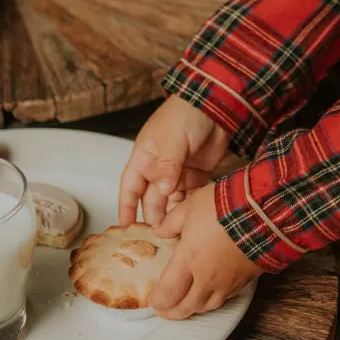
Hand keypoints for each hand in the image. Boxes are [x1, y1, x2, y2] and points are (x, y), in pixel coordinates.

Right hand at [118, 96, 228, 228]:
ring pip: (171, 200)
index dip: (126, 205)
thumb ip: (167, 167)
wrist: (214, 105)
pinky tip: (190, 218)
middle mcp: (159, 167)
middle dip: (153, 215)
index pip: (130, 185)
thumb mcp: (172, 140)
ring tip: (174, 232)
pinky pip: (190, 195)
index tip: (124, 225)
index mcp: (145, 157)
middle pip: (152, 197)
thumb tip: (162, 190)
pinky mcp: (197, 173)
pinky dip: (189, 206)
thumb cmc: (184, 114)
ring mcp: (178, 171)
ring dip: (172, 214)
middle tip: (157, 235)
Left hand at [149, 183, 259, 318]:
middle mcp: (206, 278)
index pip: (167, 295)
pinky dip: (213, 299)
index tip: (153, 298)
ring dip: (192, 307)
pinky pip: (225, 298)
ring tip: (186, 302)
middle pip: (185, 308)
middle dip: (171, 312)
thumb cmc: (224, 205)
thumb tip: (159, 231)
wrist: (265, 211)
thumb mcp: (191, 205)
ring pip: (206, 306)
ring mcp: (227, 282)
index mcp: (188, 260)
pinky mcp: (244, 280)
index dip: (157, 301)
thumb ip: (171, 221)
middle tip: (164, 309)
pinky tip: (211, 290)